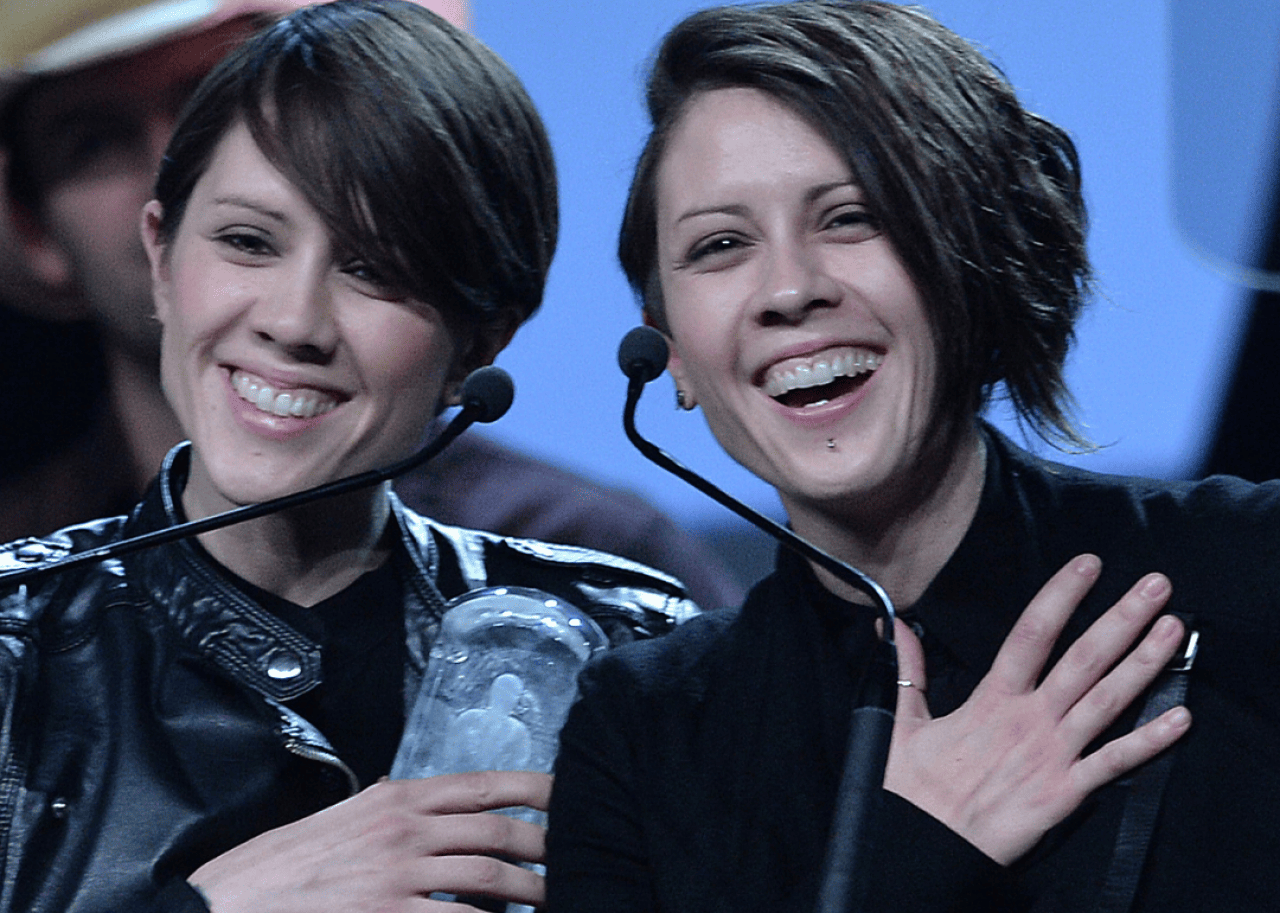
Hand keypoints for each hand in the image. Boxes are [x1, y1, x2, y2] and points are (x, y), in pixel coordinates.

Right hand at [189, 770, 551, 911]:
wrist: (225, 907)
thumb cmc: (277, 867)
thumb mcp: (336, 818)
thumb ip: (382, 806)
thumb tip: (414, 799)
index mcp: (395, 799)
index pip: (482, 785)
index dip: (534, 788)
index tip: (567, 794)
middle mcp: (405, 831)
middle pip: (499, 833)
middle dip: (545, 847)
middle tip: (575, 857)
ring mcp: (400, 878)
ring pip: (492, 880)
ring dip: (534, 892)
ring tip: (557, 899)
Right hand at [882, 554, 1190, 865]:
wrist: (924, 846)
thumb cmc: (912, 788)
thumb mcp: (900, 720)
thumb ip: (908, 669)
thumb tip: (894, 625)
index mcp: (991, 699)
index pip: (1032, 634)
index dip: (1062, 596)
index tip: (1088, 565)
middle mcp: (1029, 720)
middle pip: (1084, 659)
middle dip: (1122, 618)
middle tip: (1156, 585)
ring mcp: (1053, 755)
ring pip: (1108, 701)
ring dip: (1145, 663)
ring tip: (1172, 629)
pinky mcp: (1066, 793)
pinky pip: (1115, 762)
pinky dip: (1150, 741)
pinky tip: (1181, 718)